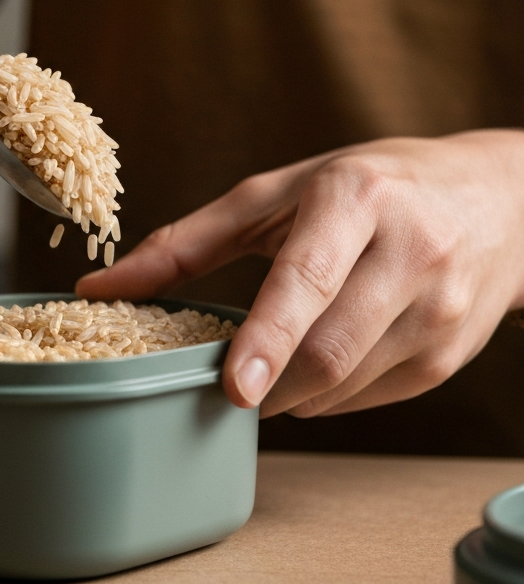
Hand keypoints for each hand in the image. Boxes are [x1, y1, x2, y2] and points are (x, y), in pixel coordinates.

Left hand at [76, 131, 523, 416]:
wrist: (494, 197)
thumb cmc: (368, 184)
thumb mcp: (275, 193)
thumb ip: (187, 242)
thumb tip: (99, 285)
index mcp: (357, 197)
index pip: (308, 278)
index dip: (268, 338)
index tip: (234, 388)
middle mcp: (412, 250)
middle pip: (331, 348)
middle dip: (271, 383)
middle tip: (228, 384)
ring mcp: (442, 308)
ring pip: (350, 384)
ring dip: (293, 392)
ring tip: (270, 366)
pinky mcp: (454, 352)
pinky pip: (373, 399)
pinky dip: (328, 395)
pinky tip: (316, 364)